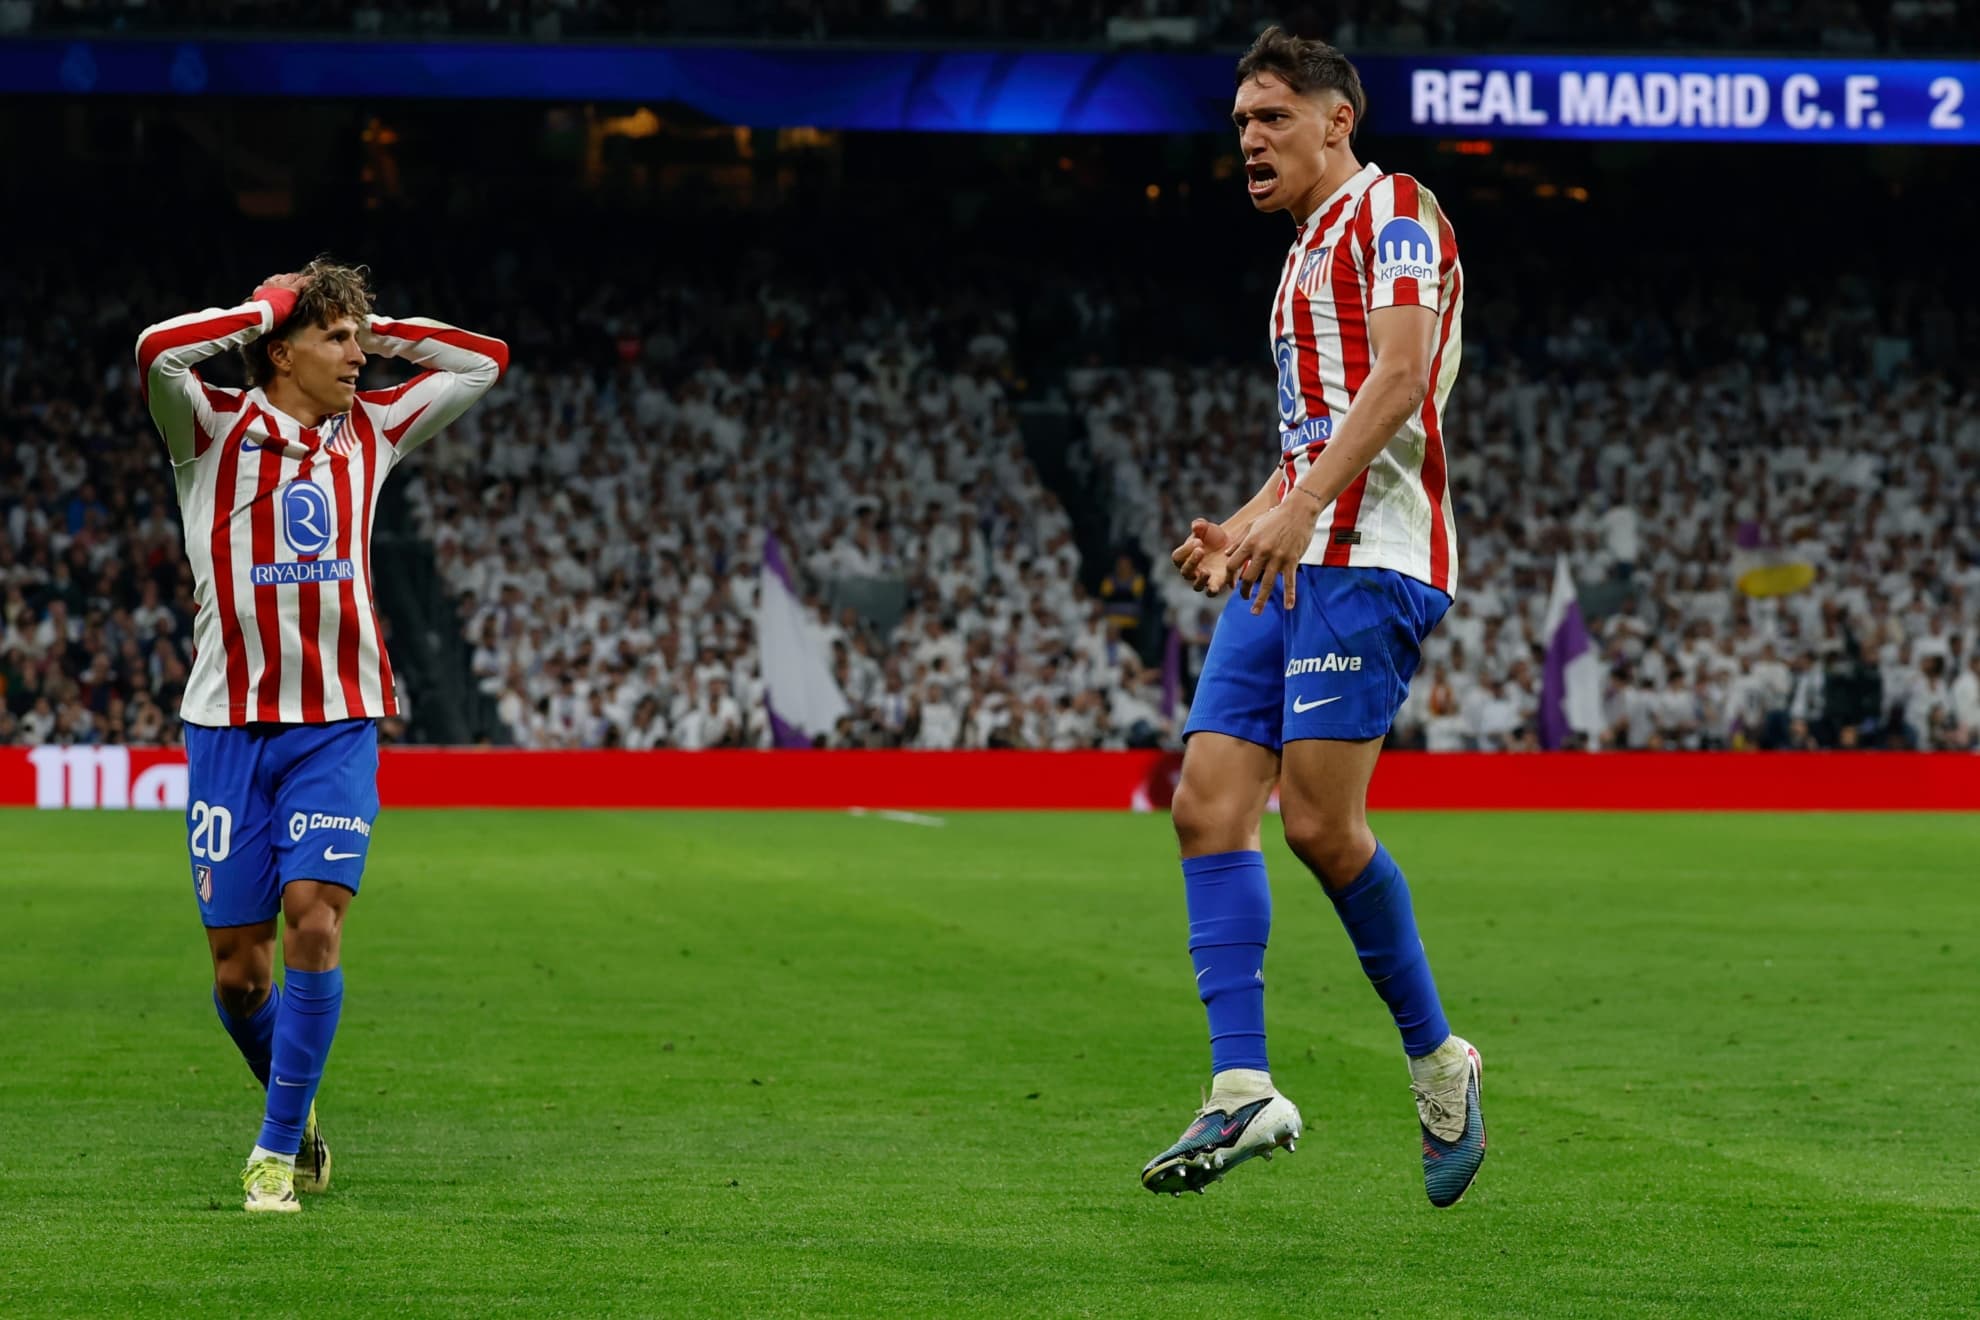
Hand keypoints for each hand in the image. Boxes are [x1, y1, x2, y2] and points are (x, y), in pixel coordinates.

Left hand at [251, 272, 310, 325]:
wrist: (263, 314)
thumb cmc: (280, 315)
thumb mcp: (293, 308)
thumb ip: (297, 299)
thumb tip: (301, 294)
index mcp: (291, 289)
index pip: (303, 281)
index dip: (308, 279)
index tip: (312, 278)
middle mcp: (281, 284)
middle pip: (291, 276)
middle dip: (297, 276)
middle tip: (300, 278)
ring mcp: (270, 285)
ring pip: (278, 277)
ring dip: (283, 277)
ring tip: (285, 279)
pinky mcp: (261, 289)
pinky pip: (265, 283)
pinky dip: (269, 284)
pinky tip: (269, 287)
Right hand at [1171, 517, 1238, 596]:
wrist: (1230, 543)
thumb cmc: (1213, 536)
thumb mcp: (1207, 527)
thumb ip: (1199, 525)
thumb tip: (1196, 526)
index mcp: (1184, 557)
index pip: (1177, 558)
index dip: (1185, 550)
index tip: (1198, 541)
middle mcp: (1191, 571)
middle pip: (1185, 572)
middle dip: (1192, 561)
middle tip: (1201, 549)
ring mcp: (1203, 579)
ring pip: (1196, 586)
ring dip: (1200, 580)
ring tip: (1206, 571)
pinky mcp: (1216, 584)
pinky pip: (1211, 592)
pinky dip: (1212, 590)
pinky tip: (1216, 584)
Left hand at [1226, 494, 1319, 614]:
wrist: (1298, 510)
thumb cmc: (1274, 517)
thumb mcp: (1253, 525)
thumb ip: (1239, 541)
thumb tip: (1227, 555)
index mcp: (1250, 543)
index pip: (1233, 565)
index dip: (1229, 577)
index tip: (1232, 584)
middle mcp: (1262, 552)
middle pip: (1247, 577)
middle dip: (1244, 591)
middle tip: (1244, 598)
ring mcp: (1278, 557)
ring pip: (1266, 584)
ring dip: (1260, 600)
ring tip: (1255, 613)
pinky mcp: (1292, 560)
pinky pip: (1290, 581)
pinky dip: (1290, 595)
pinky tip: (1289, 607)